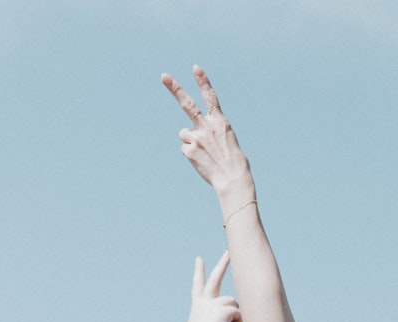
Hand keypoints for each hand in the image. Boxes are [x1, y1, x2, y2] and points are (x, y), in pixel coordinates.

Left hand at [162, 66, 254, 197]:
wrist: (233, 179)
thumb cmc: (234, 162)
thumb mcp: (227, 141)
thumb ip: (210, 133)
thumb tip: (191, 138)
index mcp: (221, 122)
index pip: (211, 98)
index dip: (203, 82)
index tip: (195, 68)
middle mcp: (207, 126)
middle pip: (188, 104)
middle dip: (175, 89)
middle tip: (163, 76)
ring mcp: (197, 137)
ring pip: (184, 134)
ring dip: (190, 141)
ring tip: (204, 153)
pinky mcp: (189, 150)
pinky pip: (185, 148)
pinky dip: (191, 154)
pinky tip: (202, 160)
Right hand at [185, 252, 242, 321]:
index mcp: (197, 307)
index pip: (198, 286)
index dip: (199, 272)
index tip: (199, 259)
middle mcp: (203, 302)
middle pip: (214, 278)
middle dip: (222, 264)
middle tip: (228, 253)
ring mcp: (213, 304)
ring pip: (234, 303)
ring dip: (236, 318)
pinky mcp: (224, 309)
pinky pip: (239, 314)